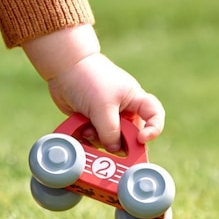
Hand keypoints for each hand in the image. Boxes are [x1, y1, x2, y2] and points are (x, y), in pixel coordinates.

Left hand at [22, 25, 164, 152]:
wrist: (64, 67)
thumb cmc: (89, 79)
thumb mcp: (103, 107)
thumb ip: (110, 132)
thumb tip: (114, 150)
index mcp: (134, 99)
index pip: (154, 116)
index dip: (153, 130)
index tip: (141, 139)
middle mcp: (123, 109)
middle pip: (130, 135)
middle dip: (119, 142)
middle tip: (109, 146)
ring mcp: (106, 115)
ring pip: (110, 139)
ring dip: (99, 139)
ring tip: (88, 130)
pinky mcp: (91, 119)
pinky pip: (94, 136)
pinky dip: (88, 138)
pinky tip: (80, 132)